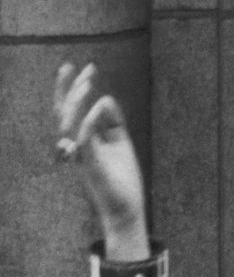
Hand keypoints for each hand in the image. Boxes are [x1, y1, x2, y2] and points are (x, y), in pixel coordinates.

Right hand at [54, 62, 148, 249]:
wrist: (126, 208)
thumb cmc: (121, 178)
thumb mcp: (120, 143)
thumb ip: (113, 121)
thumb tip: (106, 98)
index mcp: (82, 139)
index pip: (71, 110)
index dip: (73, 88)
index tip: (86, 67)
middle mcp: (76, 145)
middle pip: (64, 112)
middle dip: (72, 88)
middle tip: (87, 69)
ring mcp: (81, 155)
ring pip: (68, 123)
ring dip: (77, 101)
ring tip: (88, 84)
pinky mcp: (91, 166)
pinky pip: (84, 140)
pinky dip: (90, 121)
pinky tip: (99, 104)